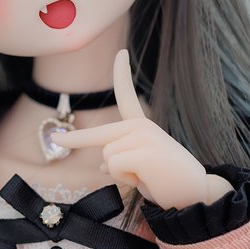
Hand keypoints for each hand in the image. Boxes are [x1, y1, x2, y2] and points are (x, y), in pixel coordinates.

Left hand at [52, 50, 224, 209]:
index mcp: (142, 126)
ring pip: (106, 155)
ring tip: (145, 176)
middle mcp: (143, 126)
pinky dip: (124, 178)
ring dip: (119, 174)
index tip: (121, 53)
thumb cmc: (166, 183)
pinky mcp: (145, 150)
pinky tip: (147, 179)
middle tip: (55, 139)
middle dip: (74, 139)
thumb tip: (102, 166)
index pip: (128, 96)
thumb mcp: (138, 168)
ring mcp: (144, 136)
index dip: (122, 74)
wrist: (195, 196)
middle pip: (99, 136)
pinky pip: (113, 166)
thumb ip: (120, 160)